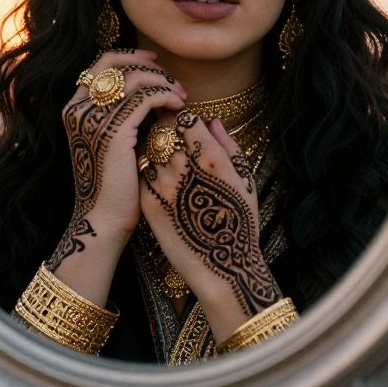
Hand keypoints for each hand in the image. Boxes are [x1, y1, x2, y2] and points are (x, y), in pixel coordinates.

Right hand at [48, 48, 186, 273]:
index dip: (130, 57)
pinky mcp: (114, 131)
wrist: (104, 218)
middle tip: (172, 79)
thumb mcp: (110, 140)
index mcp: (75, 107)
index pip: (101, 63)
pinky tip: (178, 106)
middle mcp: (79, 108)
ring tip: (180, 95)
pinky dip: (166, 96)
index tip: (155, 62)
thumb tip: (146, 89)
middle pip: (116, 64)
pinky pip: (146, 98)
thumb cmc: (112, 183)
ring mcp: (94, 119)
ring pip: (136, 79)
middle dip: (149, 66)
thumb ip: (118, 113)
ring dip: (163, 82)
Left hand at [138, 112, 280, 341]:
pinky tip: (156, 178)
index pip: (185, 118)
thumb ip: (228, 146)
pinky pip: (141, 173)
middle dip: (164, 128)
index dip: (183, 118)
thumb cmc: (241, 224)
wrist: (223, 268)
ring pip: (148, 150)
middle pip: (163, 130)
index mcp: (211, 157)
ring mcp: (163, 185)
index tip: (184, 124)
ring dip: (152, 149)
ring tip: (161, 158)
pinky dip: (146, 170)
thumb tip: (213, 122)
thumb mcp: (246, 181)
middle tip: (167, 135)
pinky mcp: (148, 203)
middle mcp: (185, 166)